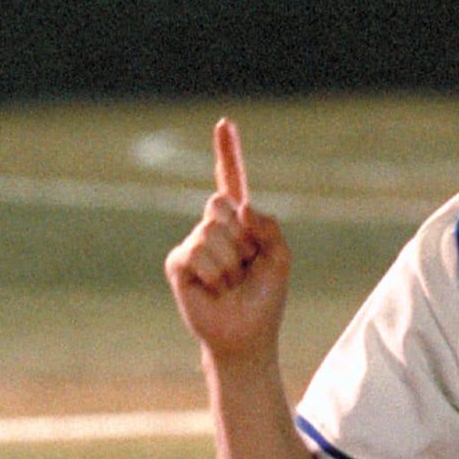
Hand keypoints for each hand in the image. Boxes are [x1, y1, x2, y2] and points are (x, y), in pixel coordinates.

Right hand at [164, 118, 289, 363]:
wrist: (247, 335)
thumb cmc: (264, 298)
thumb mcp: (281, 258)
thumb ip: (270, 226)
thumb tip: (240, 208)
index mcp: (240, 222)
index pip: (232, 180)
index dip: (228, 152)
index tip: (224, 123)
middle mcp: (212, 227)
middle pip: (219, 204)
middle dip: (240, 238)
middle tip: (244, 267)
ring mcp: (192, 243)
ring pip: (211, 233)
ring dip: (230, 264)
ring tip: (230, 284)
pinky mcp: (177, 263)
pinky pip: (196, 252)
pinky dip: (214, 274)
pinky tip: (214, 289)